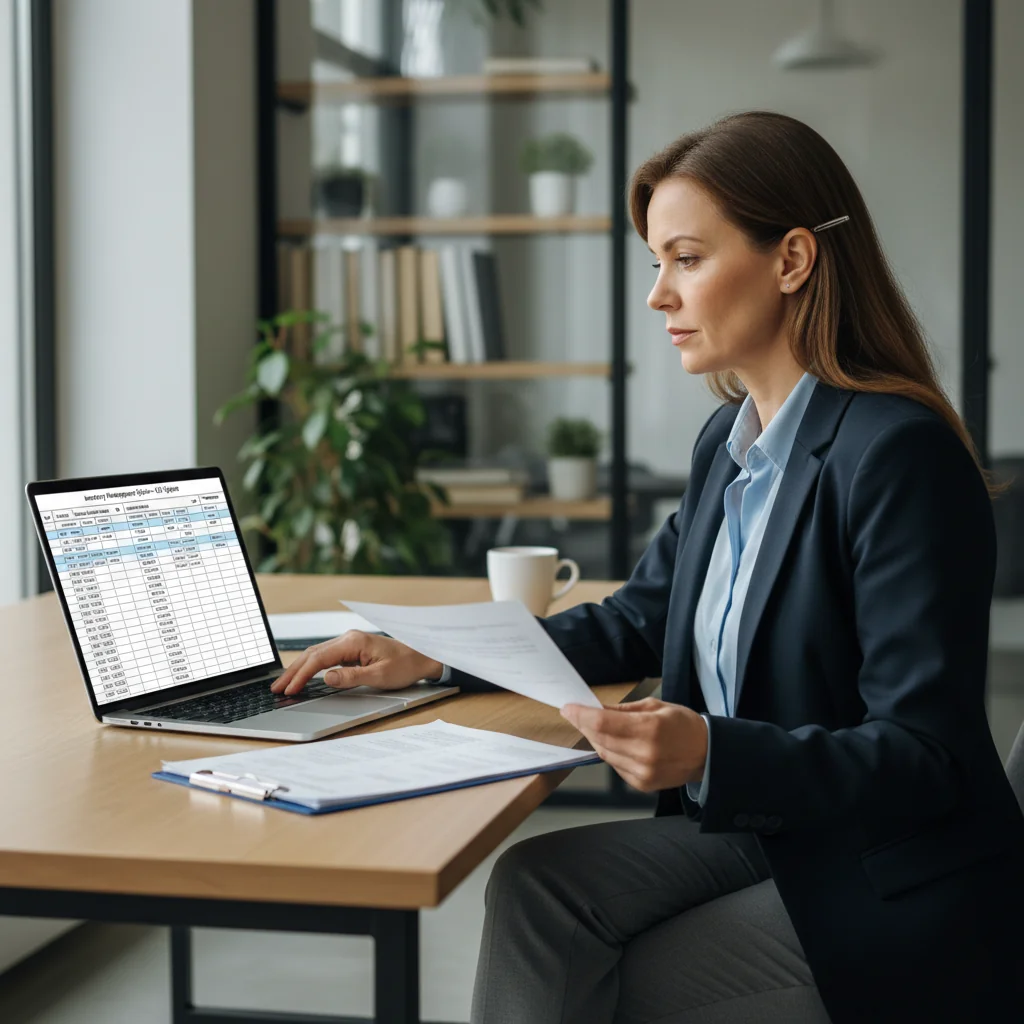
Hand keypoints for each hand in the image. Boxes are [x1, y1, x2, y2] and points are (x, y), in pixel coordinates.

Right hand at [270, 631, 443, 695]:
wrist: (422, 657)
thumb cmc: (404, 665)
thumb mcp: (379, 676)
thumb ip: (351, 677)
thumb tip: (326, 678)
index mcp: (353, 641)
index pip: (318, 658)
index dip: (301, 674)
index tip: (289, 689)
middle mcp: (348, 639)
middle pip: (312, 654)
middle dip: (293, 671)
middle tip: (277, 688)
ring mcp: (349, 643)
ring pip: (316, 655)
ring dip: (299, 669)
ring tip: (284, 683)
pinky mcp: (351, 650)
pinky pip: (325, 657)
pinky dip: (310, 667)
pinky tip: (302, 675)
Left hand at [559, 698, 707, 792]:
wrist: (707, 754)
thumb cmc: (684, 725)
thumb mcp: (656, 706)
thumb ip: (623, 710)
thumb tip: (596, 709)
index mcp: (649, 729)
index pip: (602, 723)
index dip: (581, 715)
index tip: (568, 707)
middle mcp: (644, 754)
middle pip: (599, 739)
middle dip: (584, 725)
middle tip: (577, 713)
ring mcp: (642, 772)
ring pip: (604, 754)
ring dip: (596, 739)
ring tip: (595, 727)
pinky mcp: (642, 784)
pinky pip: (615, 766)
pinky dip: (610, 753)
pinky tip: (616, 744)